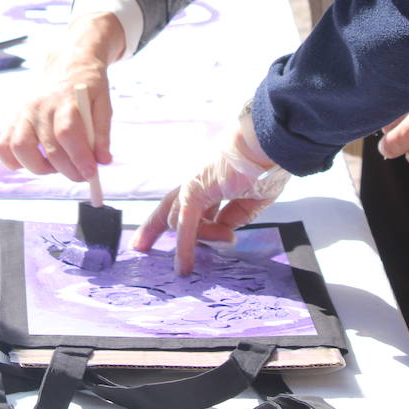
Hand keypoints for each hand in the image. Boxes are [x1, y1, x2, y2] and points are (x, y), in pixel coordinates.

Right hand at [0, 13, 124, 180]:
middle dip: (68, 169)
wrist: (67, 64)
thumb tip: (103, 161)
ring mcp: (23, 113)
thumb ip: (102, 132)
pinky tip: (33, 161)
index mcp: (65, 99)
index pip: (67, 133)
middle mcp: (39, 106)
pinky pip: (2, 146)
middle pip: (48, 146)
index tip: (91, 173)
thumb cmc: (87, 87)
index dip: (79, 157)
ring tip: (57, 167)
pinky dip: (13, 161)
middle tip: (82, 175)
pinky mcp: (13, 119)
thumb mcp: (103, 103)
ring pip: (20, 148)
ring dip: (39, 167)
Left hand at [134, 112, 289, 274]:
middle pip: (167, 207)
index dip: (187, 223)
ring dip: (204, 238)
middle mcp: (198, 182)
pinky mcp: (195, 190)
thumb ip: (235, 217)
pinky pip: (186, 225)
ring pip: (179, 222)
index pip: (192, 206)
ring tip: (227, 238)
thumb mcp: (253, 199)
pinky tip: (185, 267)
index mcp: (213, 181)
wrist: (268, 141)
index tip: (183, 236)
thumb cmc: (266, 163)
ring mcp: (194, 184)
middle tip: (140, 245)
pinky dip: (185, 247)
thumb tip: (222, 234)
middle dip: (153, 227)